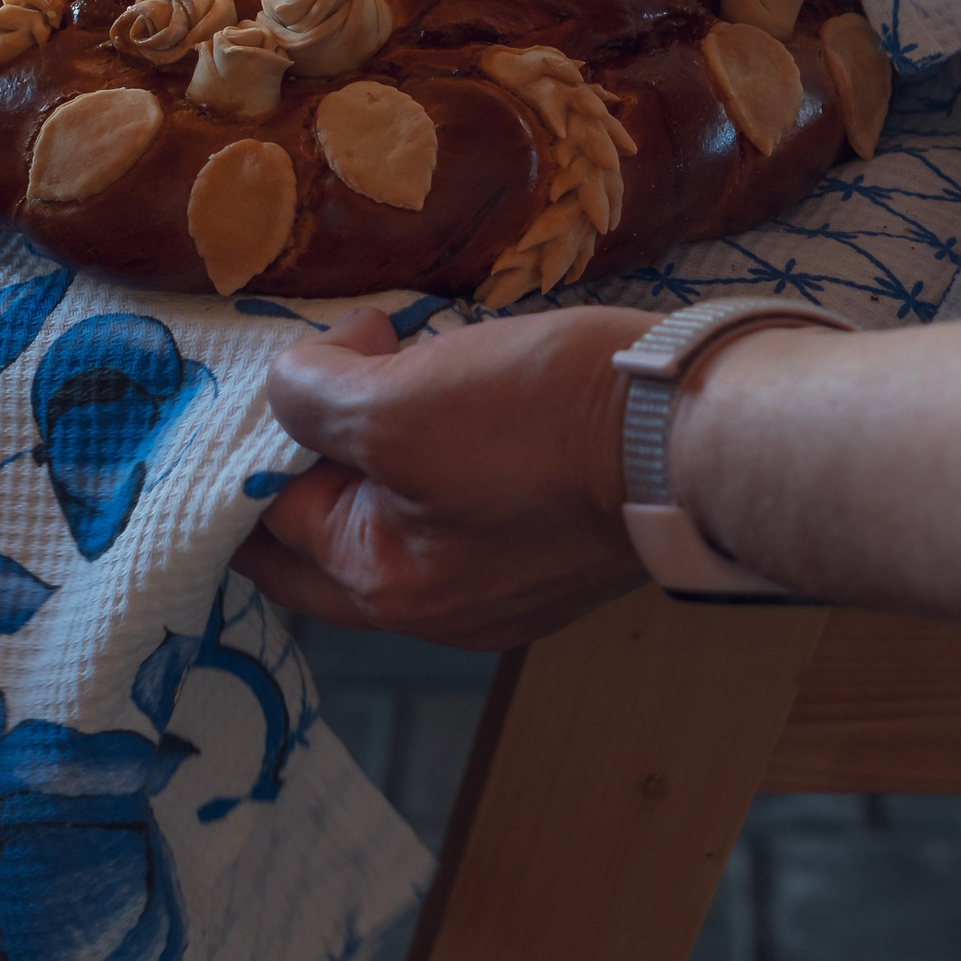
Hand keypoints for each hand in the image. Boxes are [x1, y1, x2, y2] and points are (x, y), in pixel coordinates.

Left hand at [230, 301, 649, 648]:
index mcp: (383, 586)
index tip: (297, 359)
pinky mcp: (552, 544)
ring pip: (401, 503)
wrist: (697, 432)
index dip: (262, 431)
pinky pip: (464, 498)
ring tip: (410, 353)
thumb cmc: (541, 421)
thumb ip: (310, 396)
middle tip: (343, 356)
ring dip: (388, 431)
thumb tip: (294, 383)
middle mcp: (437, 607)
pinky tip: (471, 381)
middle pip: (333, 522)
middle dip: (323, 437)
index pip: (269, 520)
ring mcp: (502, 583)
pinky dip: (446, 443)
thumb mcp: (397, 398)